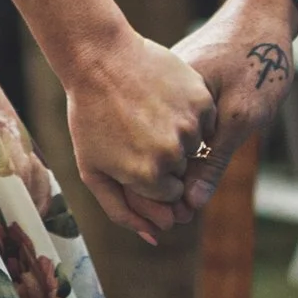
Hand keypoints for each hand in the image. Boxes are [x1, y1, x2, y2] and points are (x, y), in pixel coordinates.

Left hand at [63, 28, 216, 244]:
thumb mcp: (94, 170)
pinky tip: (164, 97)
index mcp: (148, 177)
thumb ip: (123, 212)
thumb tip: (156, 238)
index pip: (169, 194)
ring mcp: (190, 125)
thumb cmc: (90, 118)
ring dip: (180, 134)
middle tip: (139, 128)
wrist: (100, 59)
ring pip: (197, 145)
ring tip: (150, 111)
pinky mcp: (201, 99)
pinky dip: (191, 112)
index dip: (151, 174)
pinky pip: (206, 119)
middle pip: (184, 171)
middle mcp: (173, 155)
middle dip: (165, 157)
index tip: (134, 151)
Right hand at [175, 0, 297, 213]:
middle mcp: (161, 95)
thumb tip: (193, 203)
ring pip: (165, 141)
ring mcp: (166, 91)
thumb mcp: (241, 118)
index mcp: (170, 99)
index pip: (155, 157)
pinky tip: (194, 165)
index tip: (181, 217)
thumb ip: (215, 160)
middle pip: (155, 152)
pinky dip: (184, 148)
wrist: (263, 18)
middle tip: (186, 213)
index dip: (165, 192)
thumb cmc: (258, 63)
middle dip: (169, 184)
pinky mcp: (176, 90)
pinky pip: (174, 127)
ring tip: (190, 196)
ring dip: (177, 168)